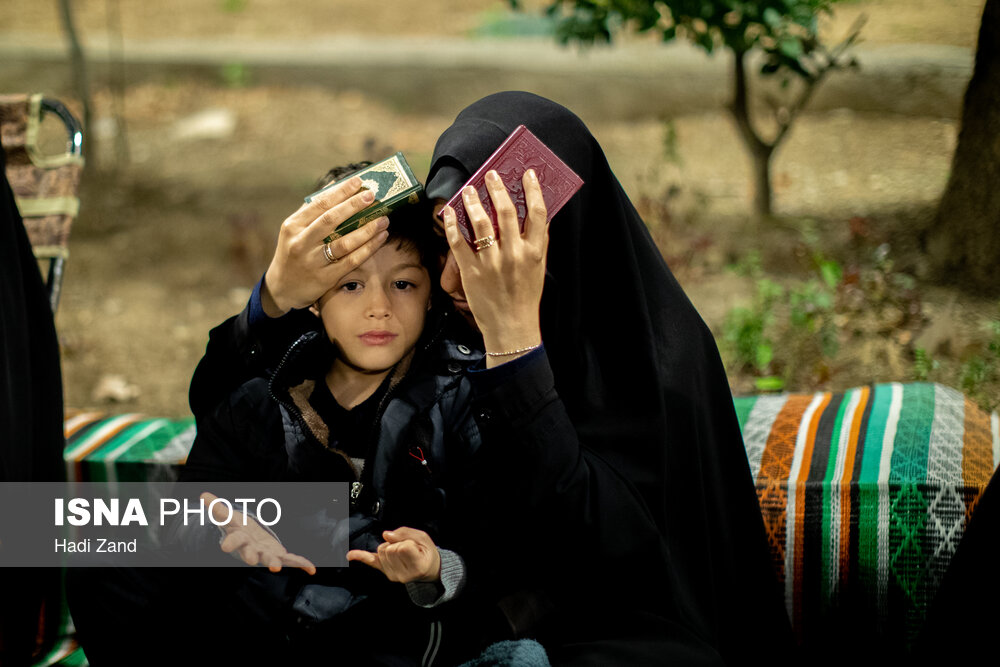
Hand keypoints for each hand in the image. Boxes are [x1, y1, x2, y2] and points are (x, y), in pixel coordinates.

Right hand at [200, 492, 315, 573]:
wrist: (248, 539)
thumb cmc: (237, 527)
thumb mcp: (228, 516)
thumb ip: (217, 507)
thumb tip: (203, 494)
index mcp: (239, 539)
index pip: (233, 540)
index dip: (230, 543)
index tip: (223, 547)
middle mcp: (252, 549)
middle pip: (250, 554)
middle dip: (251, 556)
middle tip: (252, 560)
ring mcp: (265, 553)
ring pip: (270, 559)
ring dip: (274, 562)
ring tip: (275, 568)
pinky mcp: (279, 554)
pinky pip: (291, 559)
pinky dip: (301, 564)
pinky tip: (312, 570)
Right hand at [261, 176, 390, 316]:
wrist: (282, 288)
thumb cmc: (293, 253)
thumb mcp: (294, 230)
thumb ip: (312, 209)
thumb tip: (336, 184)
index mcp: (293, 225)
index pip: (319, 204)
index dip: (340, 191)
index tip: (358, 182)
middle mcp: (301, 242)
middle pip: (331, 220)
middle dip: (353, 206)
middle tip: (372, 196)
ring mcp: (313, 261)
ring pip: (344, 242)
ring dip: (367, 229)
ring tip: (384, 219)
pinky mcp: (325, 277)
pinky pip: (351, 260)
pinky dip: (368, 248)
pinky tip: (380, 238)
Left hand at [346, 527, 440, 583]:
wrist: (428, 569)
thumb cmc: (427, 552)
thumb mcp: (423, 538)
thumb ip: (405, 533)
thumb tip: (386, 534)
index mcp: (416, 565)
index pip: (403, 547)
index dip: (407, 541)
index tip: (414, 545)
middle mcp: (403, 574)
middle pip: (389, 548)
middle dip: (396, 543)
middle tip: (408, 548)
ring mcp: (393, 575)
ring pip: (381, 551)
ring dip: (389, 546)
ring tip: (401, 551)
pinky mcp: (386, 573)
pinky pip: (371, 562)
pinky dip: (360, 557)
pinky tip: (350, 555)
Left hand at [441, 170, 547, 366]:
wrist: (512, 327)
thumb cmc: (525, 297)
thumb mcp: (538, 269)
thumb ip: (537, 243)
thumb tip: (536, 215)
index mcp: (534, 252)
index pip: (537, 213)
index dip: (533, 190)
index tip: (527, 174)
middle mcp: (514, 255)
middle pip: (506, 212)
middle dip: (497, 189)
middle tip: (490, 174)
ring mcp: (491, 263)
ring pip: (480, 223)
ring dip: (473, 202)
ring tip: (469, 189)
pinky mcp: (471, 272)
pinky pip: (459, 242)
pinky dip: (453, 224)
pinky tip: (450, 212)